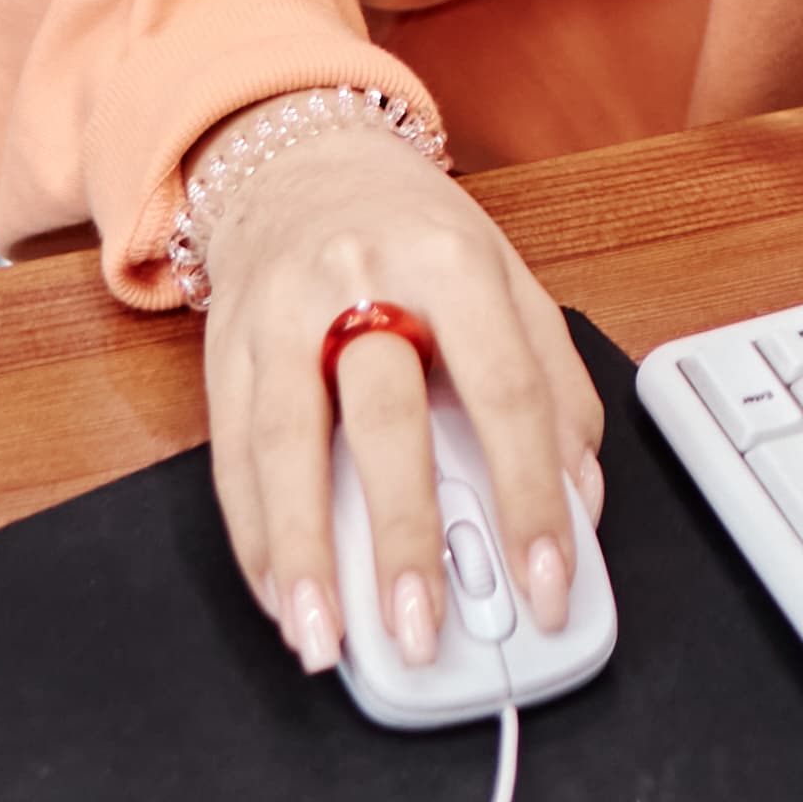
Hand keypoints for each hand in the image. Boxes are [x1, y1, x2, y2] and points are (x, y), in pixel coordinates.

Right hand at [185, 106, 598, 677]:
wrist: (301, 163)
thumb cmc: (414, 236)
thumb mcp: (508, 280)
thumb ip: (555, 386)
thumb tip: (579, 501)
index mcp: (452, 261)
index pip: (504, 392)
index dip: (530, 498)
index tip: (546, 583)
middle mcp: (359, 279)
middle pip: (385, 419)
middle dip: (406, 537)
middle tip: (428, 630)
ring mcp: (279, 315)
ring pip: (284, 444)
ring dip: (304, 555)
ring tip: (324, 638)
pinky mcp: (223, 350)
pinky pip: (231, 456)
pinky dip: (254, 539)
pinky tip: (280, 599)